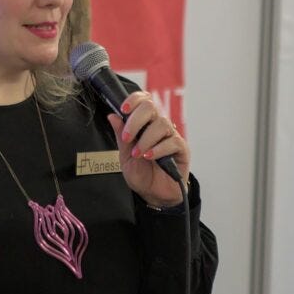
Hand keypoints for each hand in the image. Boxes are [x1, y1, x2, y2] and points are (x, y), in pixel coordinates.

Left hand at [107, 92, 189, 207]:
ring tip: (138, 154)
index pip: (143, 100)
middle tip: (128, 138)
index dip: (134, 100)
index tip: (123, 109)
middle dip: (136, 120)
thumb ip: (121, 135)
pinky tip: (149, 157)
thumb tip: (112, 116)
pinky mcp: (181, 149)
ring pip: (161, 124)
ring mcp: (171, 136)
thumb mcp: (125, 155)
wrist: (153, 193)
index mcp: (144, 123)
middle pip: (151, 107)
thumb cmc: (140, 172)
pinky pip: (172, 141)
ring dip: (146, 139)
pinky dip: (158, 149)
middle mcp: (158, 126)